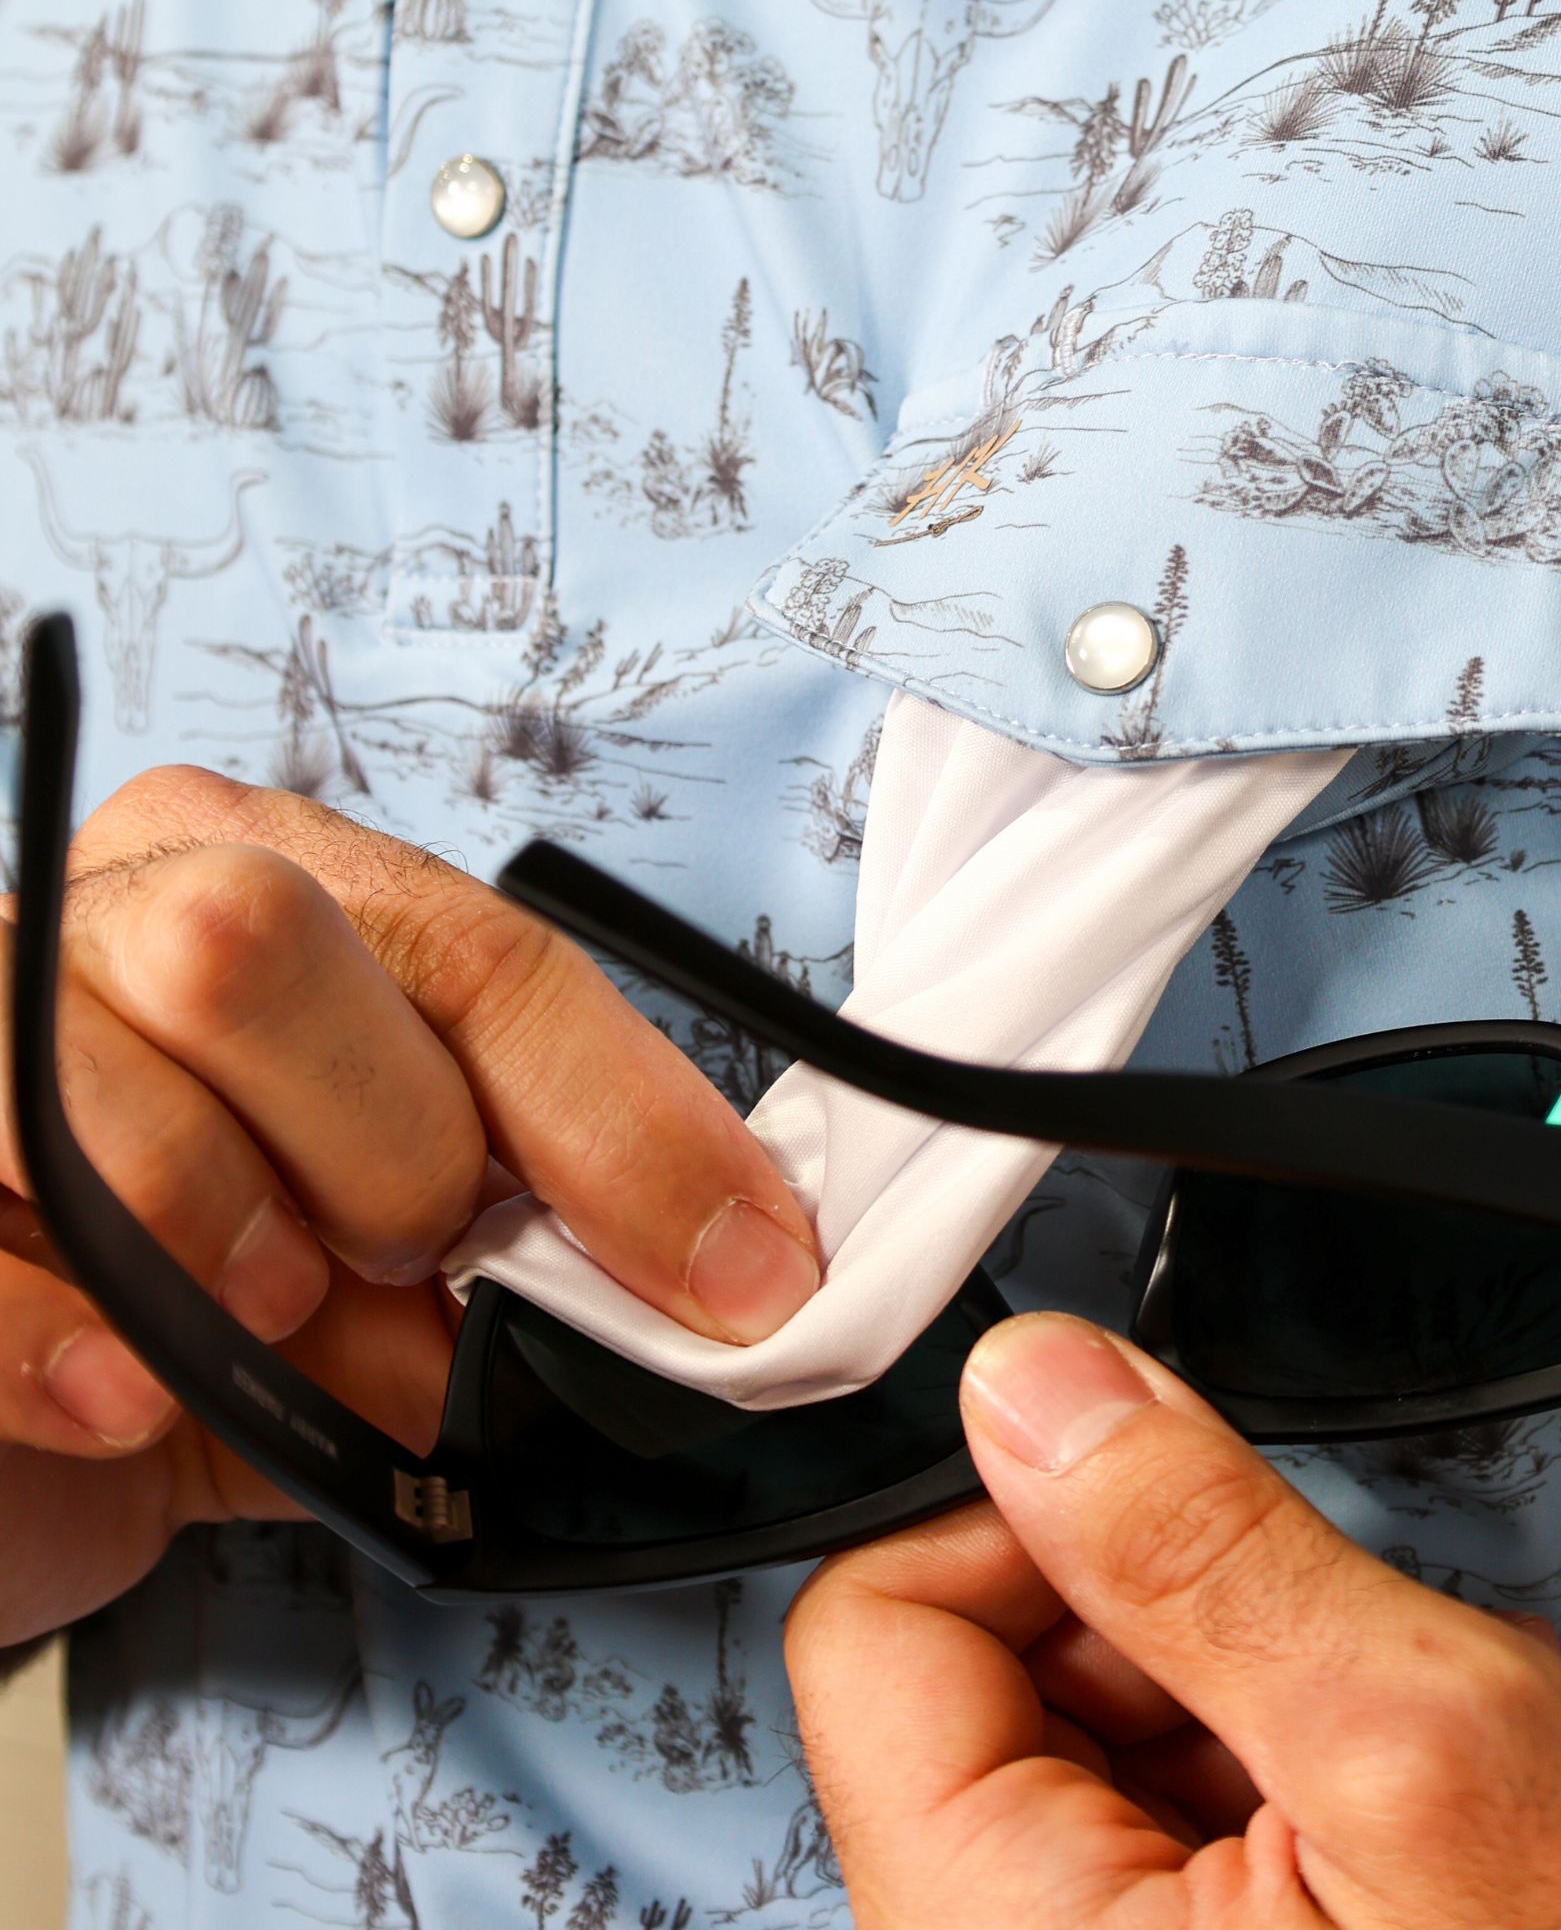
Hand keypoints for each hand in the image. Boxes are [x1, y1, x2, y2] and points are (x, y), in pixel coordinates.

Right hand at [0, 764, 818, 1645]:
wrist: (12, 1425)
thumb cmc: (221, 1304)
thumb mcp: (397, 1252)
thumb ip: (529, 1223)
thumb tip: (727, 1280)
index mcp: (269, 877)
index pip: (479, 954)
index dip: (628, 1124)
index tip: (746, 1276)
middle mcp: (102, 909)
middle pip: (261, 947)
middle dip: (387, 1154)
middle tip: (405, 1265)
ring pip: (114, 1099)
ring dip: (238, 1258)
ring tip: (268, 1331)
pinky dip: (73, 1353)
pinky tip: (125, 1396)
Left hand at [788, 1313, 1560, 1929]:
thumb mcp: (1427, 1741)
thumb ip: (1198, 1545)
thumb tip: (1028, 1387)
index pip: (875, 1636)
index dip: (1029, 1524)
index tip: (1170, 1504)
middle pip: (988, 1677)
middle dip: (1178, 1617)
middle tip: (1341, 1665)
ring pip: (1101, 1728)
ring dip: (1259, 1686)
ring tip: (1412, 1744)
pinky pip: (1177, 1811)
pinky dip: (1293, 1758)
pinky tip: (1414, 1791)